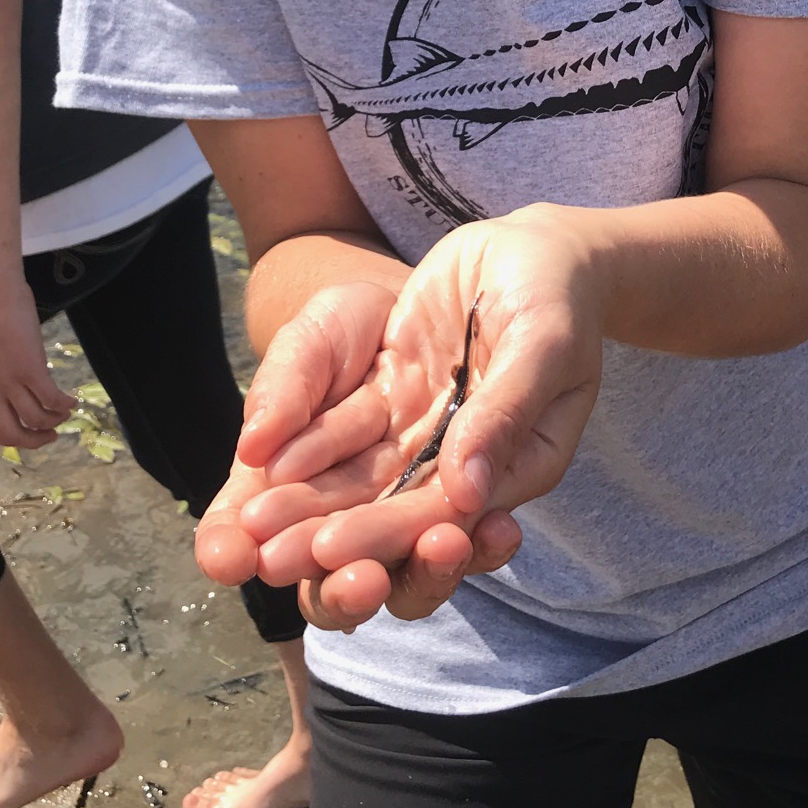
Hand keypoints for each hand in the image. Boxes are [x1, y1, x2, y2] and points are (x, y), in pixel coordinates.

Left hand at [0, 277, 76, 448]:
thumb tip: (13, 394)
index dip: (13, 440)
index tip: (29, 435)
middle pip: (12, 435)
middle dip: (35, 441)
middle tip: (51, 436)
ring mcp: (8, 382)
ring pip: (36, 419)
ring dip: (54, 421)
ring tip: (64, 413)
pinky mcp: (29, 369)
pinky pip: (52, 399)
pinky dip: (65, 404)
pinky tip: (72, 400)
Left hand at [225, 209, 606, 628]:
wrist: (534, 247)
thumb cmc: (556, 293)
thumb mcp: (543, 344)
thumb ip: (506, 415)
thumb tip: (464, 495)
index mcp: (519, 468)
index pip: (447, 518)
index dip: (387, 535)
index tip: (328, 550)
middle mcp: (468, 463)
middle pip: (395, 512)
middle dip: (332, 537)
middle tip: (269, 560)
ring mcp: (428, 432)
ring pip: (362, 481)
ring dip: (307, 506)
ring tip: (251, 527)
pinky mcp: (397, 397)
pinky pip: (348, 432)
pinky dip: (307, 451)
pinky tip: (261, 467)